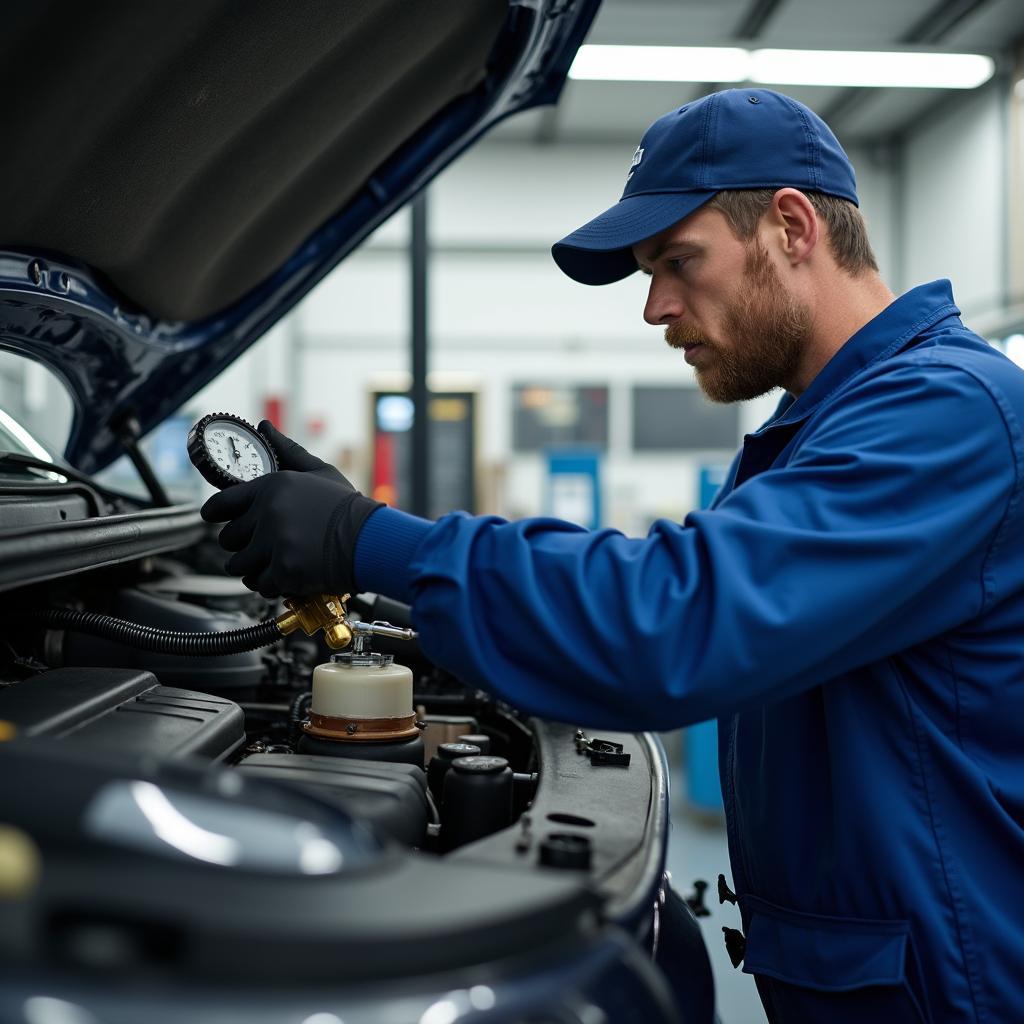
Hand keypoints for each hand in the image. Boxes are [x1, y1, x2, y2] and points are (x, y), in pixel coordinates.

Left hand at [200, 424, 381, 597]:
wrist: (373, 540)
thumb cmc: (348, 507)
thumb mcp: (320, 472)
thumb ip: (288, 451)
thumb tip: (265, 426)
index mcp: (272, 487)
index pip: (221, 503)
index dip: (215, 513)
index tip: (215, 518)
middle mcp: (269, 514)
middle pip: (228, 539)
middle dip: (243, 544)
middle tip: (262, 545)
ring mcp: (276, 544)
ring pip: (239, 565)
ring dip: (253, 567)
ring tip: (273, 562)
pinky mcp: (285, 571)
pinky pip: (260, 584)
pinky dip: (270, 584)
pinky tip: (285, 576)